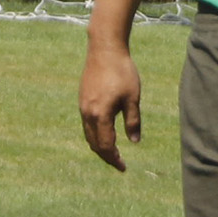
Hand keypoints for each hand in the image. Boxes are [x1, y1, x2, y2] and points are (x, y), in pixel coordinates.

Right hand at [78, 37, 143, 171]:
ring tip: (112, 152)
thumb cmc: (122, 72)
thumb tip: (135, 142)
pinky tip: (105, 133)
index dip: (114, 159)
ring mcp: (82, 106)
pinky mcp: (82, 99)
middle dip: (106, 156)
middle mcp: (87, 113)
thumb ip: (133, 121)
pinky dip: (95, 134)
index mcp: (100, 115)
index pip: (106, 145)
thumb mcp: (132, 98)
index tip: (123, 167)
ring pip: (88, 135)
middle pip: (94, 144)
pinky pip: (86, 124)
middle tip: (119, 163)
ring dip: (99, 146)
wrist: (105, 49)